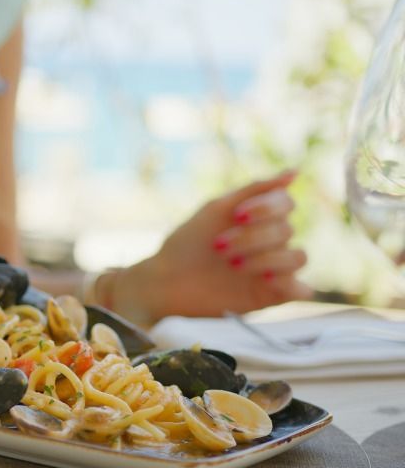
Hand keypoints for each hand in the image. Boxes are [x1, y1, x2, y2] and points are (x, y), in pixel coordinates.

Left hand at [112, 171, 313, 323]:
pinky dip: (291, 285)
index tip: (237, 216)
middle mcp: (271, 242)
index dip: (266, 208)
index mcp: (259, 218)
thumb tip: (295, 172)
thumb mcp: (217, 210)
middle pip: (286, 230)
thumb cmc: (188, 243)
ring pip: (298, 257)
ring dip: (266, 259)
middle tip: (218, 247)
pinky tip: (265, 281)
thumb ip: (254, 190)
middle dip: (251, 237)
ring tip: (234, 266)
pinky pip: (301, 290)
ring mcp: (273, 269)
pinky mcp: (271, 296)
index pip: (286, 203)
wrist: (166, 280)